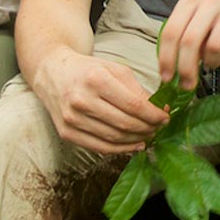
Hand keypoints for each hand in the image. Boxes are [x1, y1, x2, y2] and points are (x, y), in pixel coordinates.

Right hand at [31, 48, 167, 154]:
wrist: (53, 74)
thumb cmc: (89, 70)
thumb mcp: (115, 70)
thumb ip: (138, 90)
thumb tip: (160, 110)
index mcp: (96, 80)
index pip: (133, 105)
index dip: (153, 115)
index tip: (165, 117)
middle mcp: (81, 100)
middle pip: (124, 123)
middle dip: (148, 128)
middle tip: (159, 128)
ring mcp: (71, 119)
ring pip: (113, 138)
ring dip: (136, 140)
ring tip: (149, 136)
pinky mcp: (66, 133)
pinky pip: (99, 147)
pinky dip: (120, 149)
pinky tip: (133, 145)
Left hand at [159, 0, 219, 90]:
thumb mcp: (199, 23)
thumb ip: (184, 40)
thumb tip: (170, 70)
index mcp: (191, 0)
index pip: (172, 30)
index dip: (167, 57)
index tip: (167, 77)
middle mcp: (211, 0)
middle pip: (190, 40)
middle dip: (186, 68)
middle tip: (187, 84)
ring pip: (214, 47)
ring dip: (211, 63)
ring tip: (213, 63)